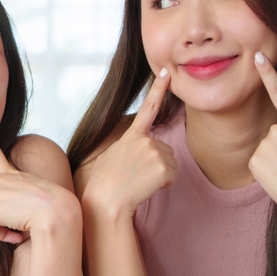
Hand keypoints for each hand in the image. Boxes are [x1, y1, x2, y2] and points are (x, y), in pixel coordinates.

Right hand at [83, 70, 176, 218]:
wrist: (105, 202)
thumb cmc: (104, 183)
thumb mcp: (111, 157)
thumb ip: (129, 147)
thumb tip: (143, 148)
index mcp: (131, 136)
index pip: (147, 108)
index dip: (158, 89)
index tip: (167, 72)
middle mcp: (145, 140)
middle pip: (164, 150)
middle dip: (156, 163)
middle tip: (135, 176)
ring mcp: (155, 153)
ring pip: (170, 163)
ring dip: (159, 174)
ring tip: (138, 182)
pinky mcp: (164, 168)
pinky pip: (172, 176)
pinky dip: (163, 184)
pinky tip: (146, 187)